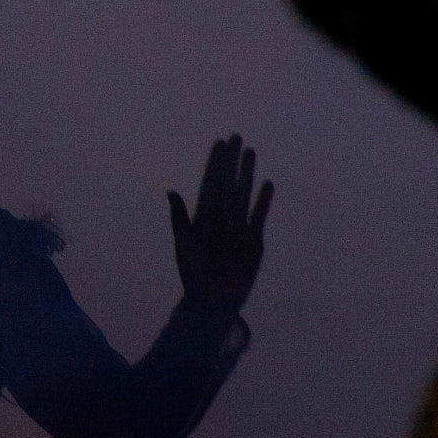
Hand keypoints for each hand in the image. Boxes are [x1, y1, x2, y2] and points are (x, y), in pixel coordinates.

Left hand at [167, 134, 271, 324]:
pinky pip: (258, 215)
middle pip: (228, 182)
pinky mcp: (253, 240)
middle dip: (232, 160)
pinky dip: (263, 201)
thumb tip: (170, 190)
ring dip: (247, 173)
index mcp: (203, 216)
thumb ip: (180, 218)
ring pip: (243, 193)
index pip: (210, 183)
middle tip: (236, 136)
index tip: (218, 143)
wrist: (212, 301)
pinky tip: (267, 184)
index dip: (214, 163)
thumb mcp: (184, 245)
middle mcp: (221, 217)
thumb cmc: (194, 275)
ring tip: (251, 151)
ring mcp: (238, 227)